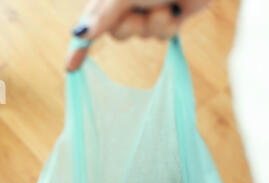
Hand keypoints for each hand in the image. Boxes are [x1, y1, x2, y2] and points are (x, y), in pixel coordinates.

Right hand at [66, 0, 211, 70]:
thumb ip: (103, 14)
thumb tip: (79, 33)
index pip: (90, 24)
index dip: (79, 47)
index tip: (70, 68)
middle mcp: (127, 3)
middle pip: (117, 34)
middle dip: (129, 25)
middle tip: (139, 5)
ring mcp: (147, 12)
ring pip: (142, 35)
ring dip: (153, 22)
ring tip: (163, 2)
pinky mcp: (167, 19)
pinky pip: (162, 36)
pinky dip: (168, 25)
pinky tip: (176, 10)